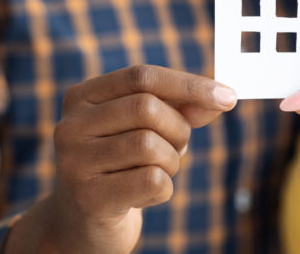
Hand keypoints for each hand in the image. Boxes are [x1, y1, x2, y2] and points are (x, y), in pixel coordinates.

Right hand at [8, 65, 237, 253]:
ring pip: (150, 145)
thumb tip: (221, 98)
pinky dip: (164, 188)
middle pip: (147, 108)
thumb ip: (182, 108)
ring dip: (172, 161)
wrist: (85, 222)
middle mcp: (69, 125)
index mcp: (82, 97)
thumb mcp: (148, 129)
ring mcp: (74, 162)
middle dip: (179, 129)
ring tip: (158, 171)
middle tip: (179, 148)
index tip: (229, 97)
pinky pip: (152, 181)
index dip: (190, 85)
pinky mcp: (88, 198)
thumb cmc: (123, 165)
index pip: (142, 76)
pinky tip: (145, 195)